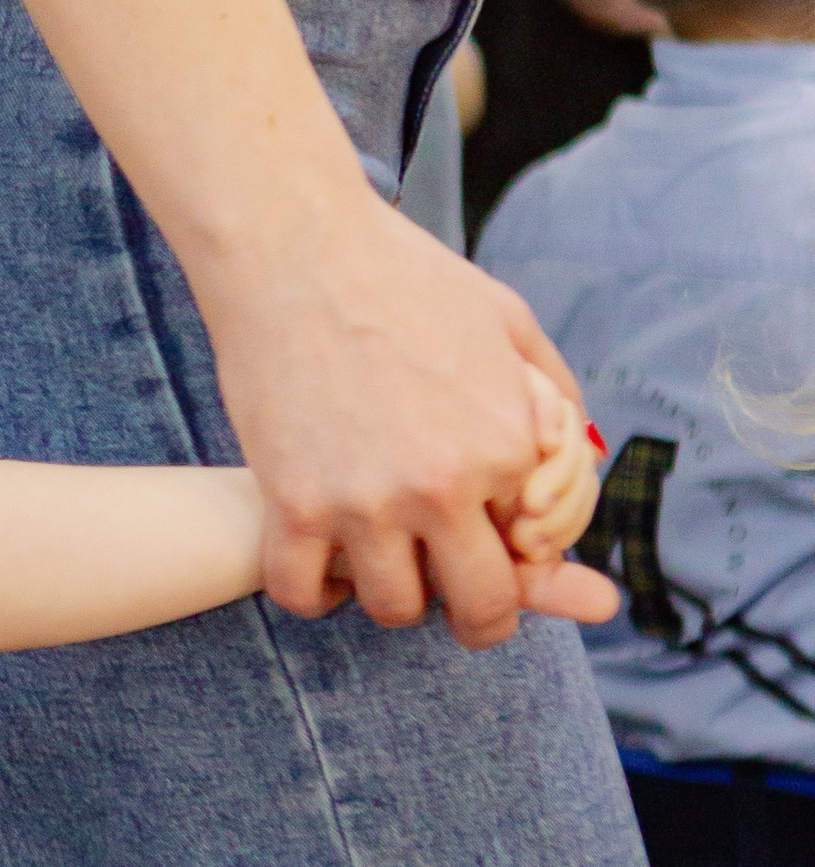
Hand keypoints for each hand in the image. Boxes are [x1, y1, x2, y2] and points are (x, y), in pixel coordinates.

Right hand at [203, 190, 583, 648]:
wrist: (296, 248)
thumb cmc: (401, 275)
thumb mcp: (507, 320)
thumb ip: (552, 393)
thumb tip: (573, 456)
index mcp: (510, 445)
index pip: (539, 550)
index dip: (522, 557)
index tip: (501, 550)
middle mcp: (445, 485)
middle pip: (479, 607)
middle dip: (481, 618)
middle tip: (463, 608)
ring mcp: (365, 501)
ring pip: (393, 608)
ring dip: (393, 595)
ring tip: (382, 561)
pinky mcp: (292, 504)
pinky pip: (304, 594)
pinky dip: (315, 593)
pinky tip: (320, 561)